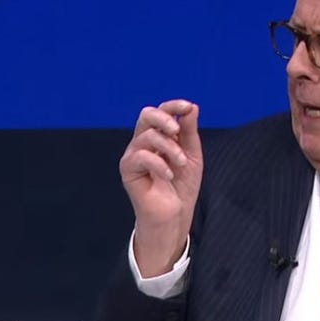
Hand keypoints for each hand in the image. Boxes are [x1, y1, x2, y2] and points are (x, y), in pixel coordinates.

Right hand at [119, 100, 202, 277]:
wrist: (174, 214)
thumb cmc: (182, 186)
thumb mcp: (191, 156)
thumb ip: (189, 132)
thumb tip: (192, 107)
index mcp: (159, 136)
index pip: (162, 111)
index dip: (174, 106)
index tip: (189, 107)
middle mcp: (144, 142)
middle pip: (146, 115)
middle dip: (165, 119)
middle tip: (177, 131)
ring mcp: (134, 155)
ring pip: (147, 136)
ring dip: (169, 148)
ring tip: (180, 164)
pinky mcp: (128, 170)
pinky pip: (140, 156)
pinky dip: (159, 164)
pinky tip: (168, 175)